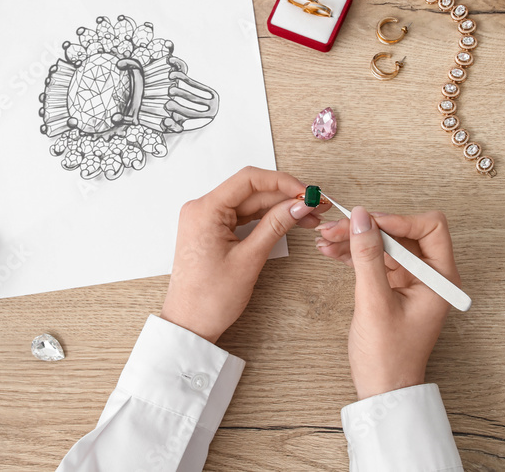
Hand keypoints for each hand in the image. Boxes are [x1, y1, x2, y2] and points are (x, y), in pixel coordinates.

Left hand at [161, 167, 330, 343]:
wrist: (189, 325)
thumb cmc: (209, 299)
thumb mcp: (249, 259)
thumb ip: (275, 226)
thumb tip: (298, 206)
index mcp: (204, 210)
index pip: (248, 179)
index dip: (282, 181)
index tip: (305, 192)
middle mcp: (202, 209)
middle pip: (251, 191)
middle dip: (285, 197)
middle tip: (314, 206)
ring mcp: (206, 220)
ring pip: (249, 203)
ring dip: (278, 208)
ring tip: (307, 217)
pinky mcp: (212, 231)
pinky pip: (242, 216)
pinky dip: (265, 219)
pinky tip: (287, 222)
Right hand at [317, 208, 459, 399]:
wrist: (382, 390)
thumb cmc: (389, 358)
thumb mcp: (375, 302)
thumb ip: (368, 257)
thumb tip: (361, 218)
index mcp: (441, 279)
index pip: (429, 227)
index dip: (397, 220)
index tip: (367, 222)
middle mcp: (430, 276)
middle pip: (401, 233)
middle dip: (368, 228)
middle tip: (336, 229)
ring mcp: (411, 281)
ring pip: (384, 244)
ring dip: (355, 240)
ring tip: (326, 239)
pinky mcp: (393, 287)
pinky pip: (374, 260)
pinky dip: (353, 254)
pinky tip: (332, 252)